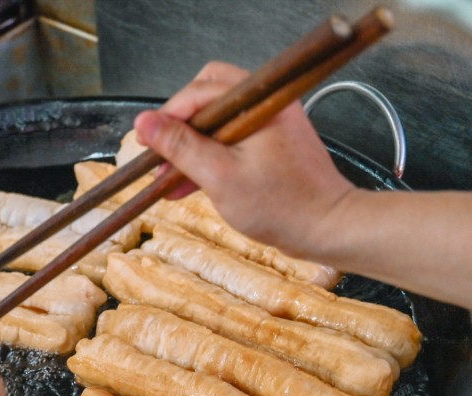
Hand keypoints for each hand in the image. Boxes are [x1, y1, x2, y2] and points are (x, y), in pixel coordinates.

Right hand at [132, 61, 354, 254]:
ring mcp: (267, 123)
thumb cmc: (281, 205)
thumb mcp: (219, 176)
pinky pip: (227, 139)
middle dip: (178, 126)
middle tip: (159, 153)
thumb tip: (145, 123)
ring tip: (167, 176)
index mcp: (259, 101)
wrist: (327, 228)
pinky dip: (206, 157)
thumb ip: (180, 146)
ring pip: (213, 121)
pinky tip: (185, 183)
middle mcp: (265, 103)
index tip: (146, 140)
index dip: (167, 115)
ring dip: (188, 146)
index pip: (200, 90)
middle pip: (206, 97)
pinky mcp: (268, 144)